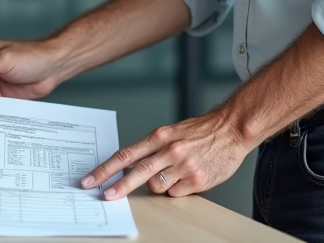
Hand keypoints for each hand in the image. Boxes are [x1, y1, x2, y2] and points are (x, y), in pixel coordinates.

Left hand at [81, 110, 253, 198]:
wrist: (232, 129)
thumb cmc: (200, 131)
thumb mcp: (171, 132)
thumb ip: (152, 148)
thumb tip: (129, 168)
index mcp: (159, 136)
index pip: (126, 155)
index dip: (106, 169)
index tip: (91, 179)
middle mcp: (170, 150)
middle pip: (137, 172)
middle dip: (118, 187)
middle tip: (104, 196)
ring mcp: (184, 166)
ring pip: (157, 187)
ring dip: (159, 186)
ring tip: (173, 174)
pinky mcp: (198, 180)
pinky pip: (176, 194)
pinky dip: (177, 190)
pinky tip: (188, 177)